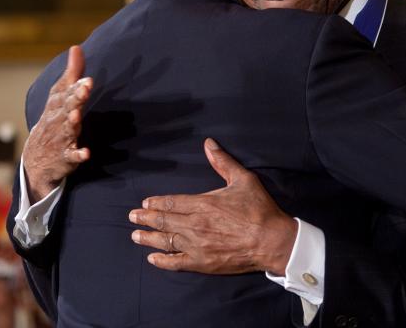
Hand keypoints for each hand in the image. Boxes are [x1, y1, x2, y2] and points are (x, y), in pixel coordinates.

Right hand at [22, 46, 92, 202]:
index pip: (64, 93)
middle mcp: (57, 120)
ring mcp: (60, 138)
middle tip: (86, 89)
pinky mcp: (66, 157)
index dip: (75, 86)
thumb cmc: (53, 120)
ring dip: (72, 123)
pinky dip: (78, 155)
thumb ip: (72, 74)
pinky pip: (72, 156)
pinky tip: (86, 153)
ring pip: (66, 129)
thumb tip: (77, 47)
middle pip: (66, 107)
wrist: (35, 159)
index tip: (88, 80)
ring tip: (77, 117)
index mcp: (56, 105)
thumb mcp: (60, 97)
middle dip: (75, 98)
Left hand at [128, 138, 297, 274]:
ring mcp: (197, 245)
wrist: (272, 241)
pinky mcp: (203, 262)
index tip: (145, 203)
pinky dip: (162, 260)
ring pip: (165, 241)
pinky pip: (176, 262)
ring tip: (136, 235)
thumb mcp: (242, 179)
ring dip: (148, 238)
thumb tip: (208, 144)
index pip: (171, 202)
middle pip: (163, 221)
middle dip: (145, 219)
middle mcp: (194, 225)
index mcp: (202, 204)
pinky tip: (153, 258)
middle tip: (132, 217)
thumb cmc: (259, 209)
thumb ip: (222, 162)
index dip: (156, 203)